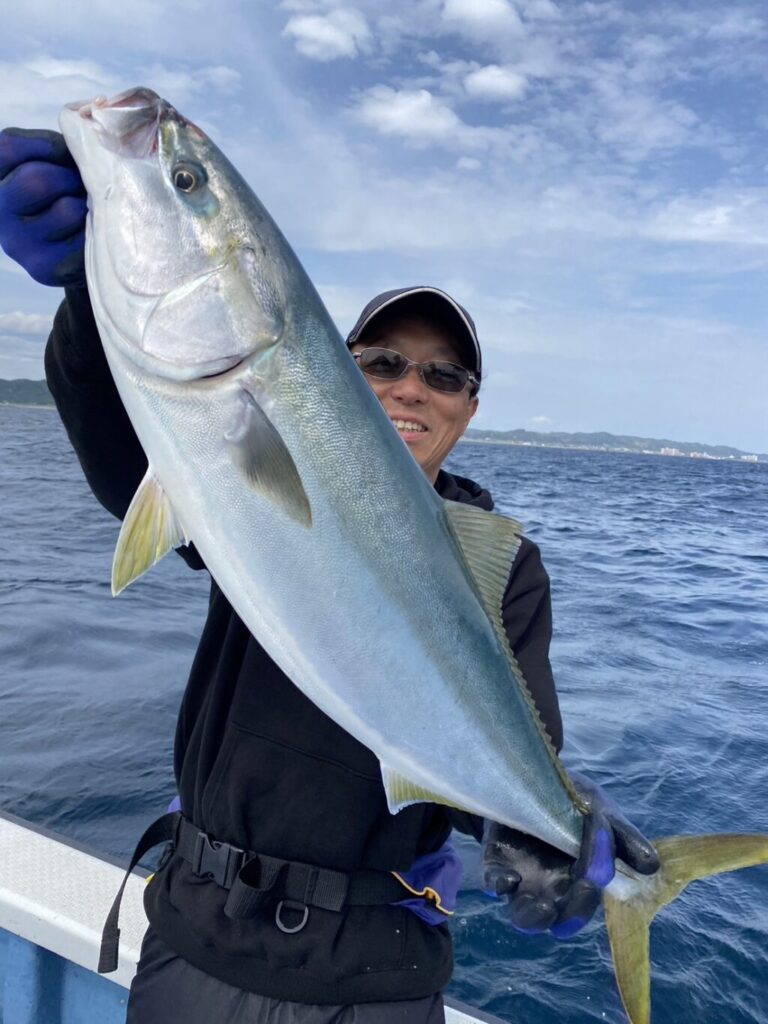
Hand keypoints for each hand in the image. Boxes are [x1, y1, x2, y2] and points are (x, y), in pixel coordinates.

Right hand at [0, 128, 86, 287]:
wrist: (75, 253)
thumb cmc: (64, 196)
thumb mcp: (49, 164)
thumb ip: (54, 148)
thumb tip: (84, 140)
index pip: (9, 149)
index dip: (48, 145)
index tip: (70, 152)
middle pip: (37, 180)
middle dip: (72, 176)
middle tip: (86, 183)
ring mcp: (19, 244)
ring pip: (67, 210)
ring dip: (88, 203)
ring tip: (90, 206)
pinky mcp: (45, 268)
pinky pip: (84, 237)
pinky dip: (97, 228)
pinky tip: (92, 230)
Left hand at [482, 772, 658, 938]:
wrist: (532, 777)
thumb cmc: (573, 802)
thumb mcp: (600, 811)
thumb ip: (623, 837)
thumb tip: (652, 865)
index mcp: (580, 880)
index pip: (589, 896)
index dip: (595, 883)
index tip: (600, 858)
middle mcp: (551, 888)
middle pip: (561, 918)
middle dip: (572, 914)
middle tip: (580, 893)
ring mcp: (522, 880)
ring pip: (524, 916)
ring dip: (533, 919)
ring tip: (543, 908)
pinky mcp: (495, 864)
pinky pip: (492, 883)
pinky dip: (497, 884)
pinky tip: (507, 879)